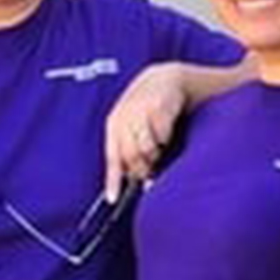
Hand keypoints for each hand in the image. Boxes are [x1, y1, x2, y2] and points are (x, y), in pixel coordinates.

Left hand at [102, 64, 191, 202]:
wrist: (165, 80)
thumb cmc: (147, 110)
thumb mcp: (133, 127)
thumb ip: (131, 151)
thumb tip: (137, 183)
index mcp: (114, 125)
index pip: (113, 157)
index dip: (113, 180)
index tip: (113, 199)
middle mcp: (124, 118)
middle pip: (131, 157)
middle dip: (143, 168)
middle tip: (153, 168)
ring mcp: (140, 112)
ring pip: (147, 148)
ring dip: (156, 153)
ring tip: (160, 146)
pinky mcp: (158, 107)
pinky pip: (162, 136)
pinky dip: (166, 138)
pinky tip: (167, 130)